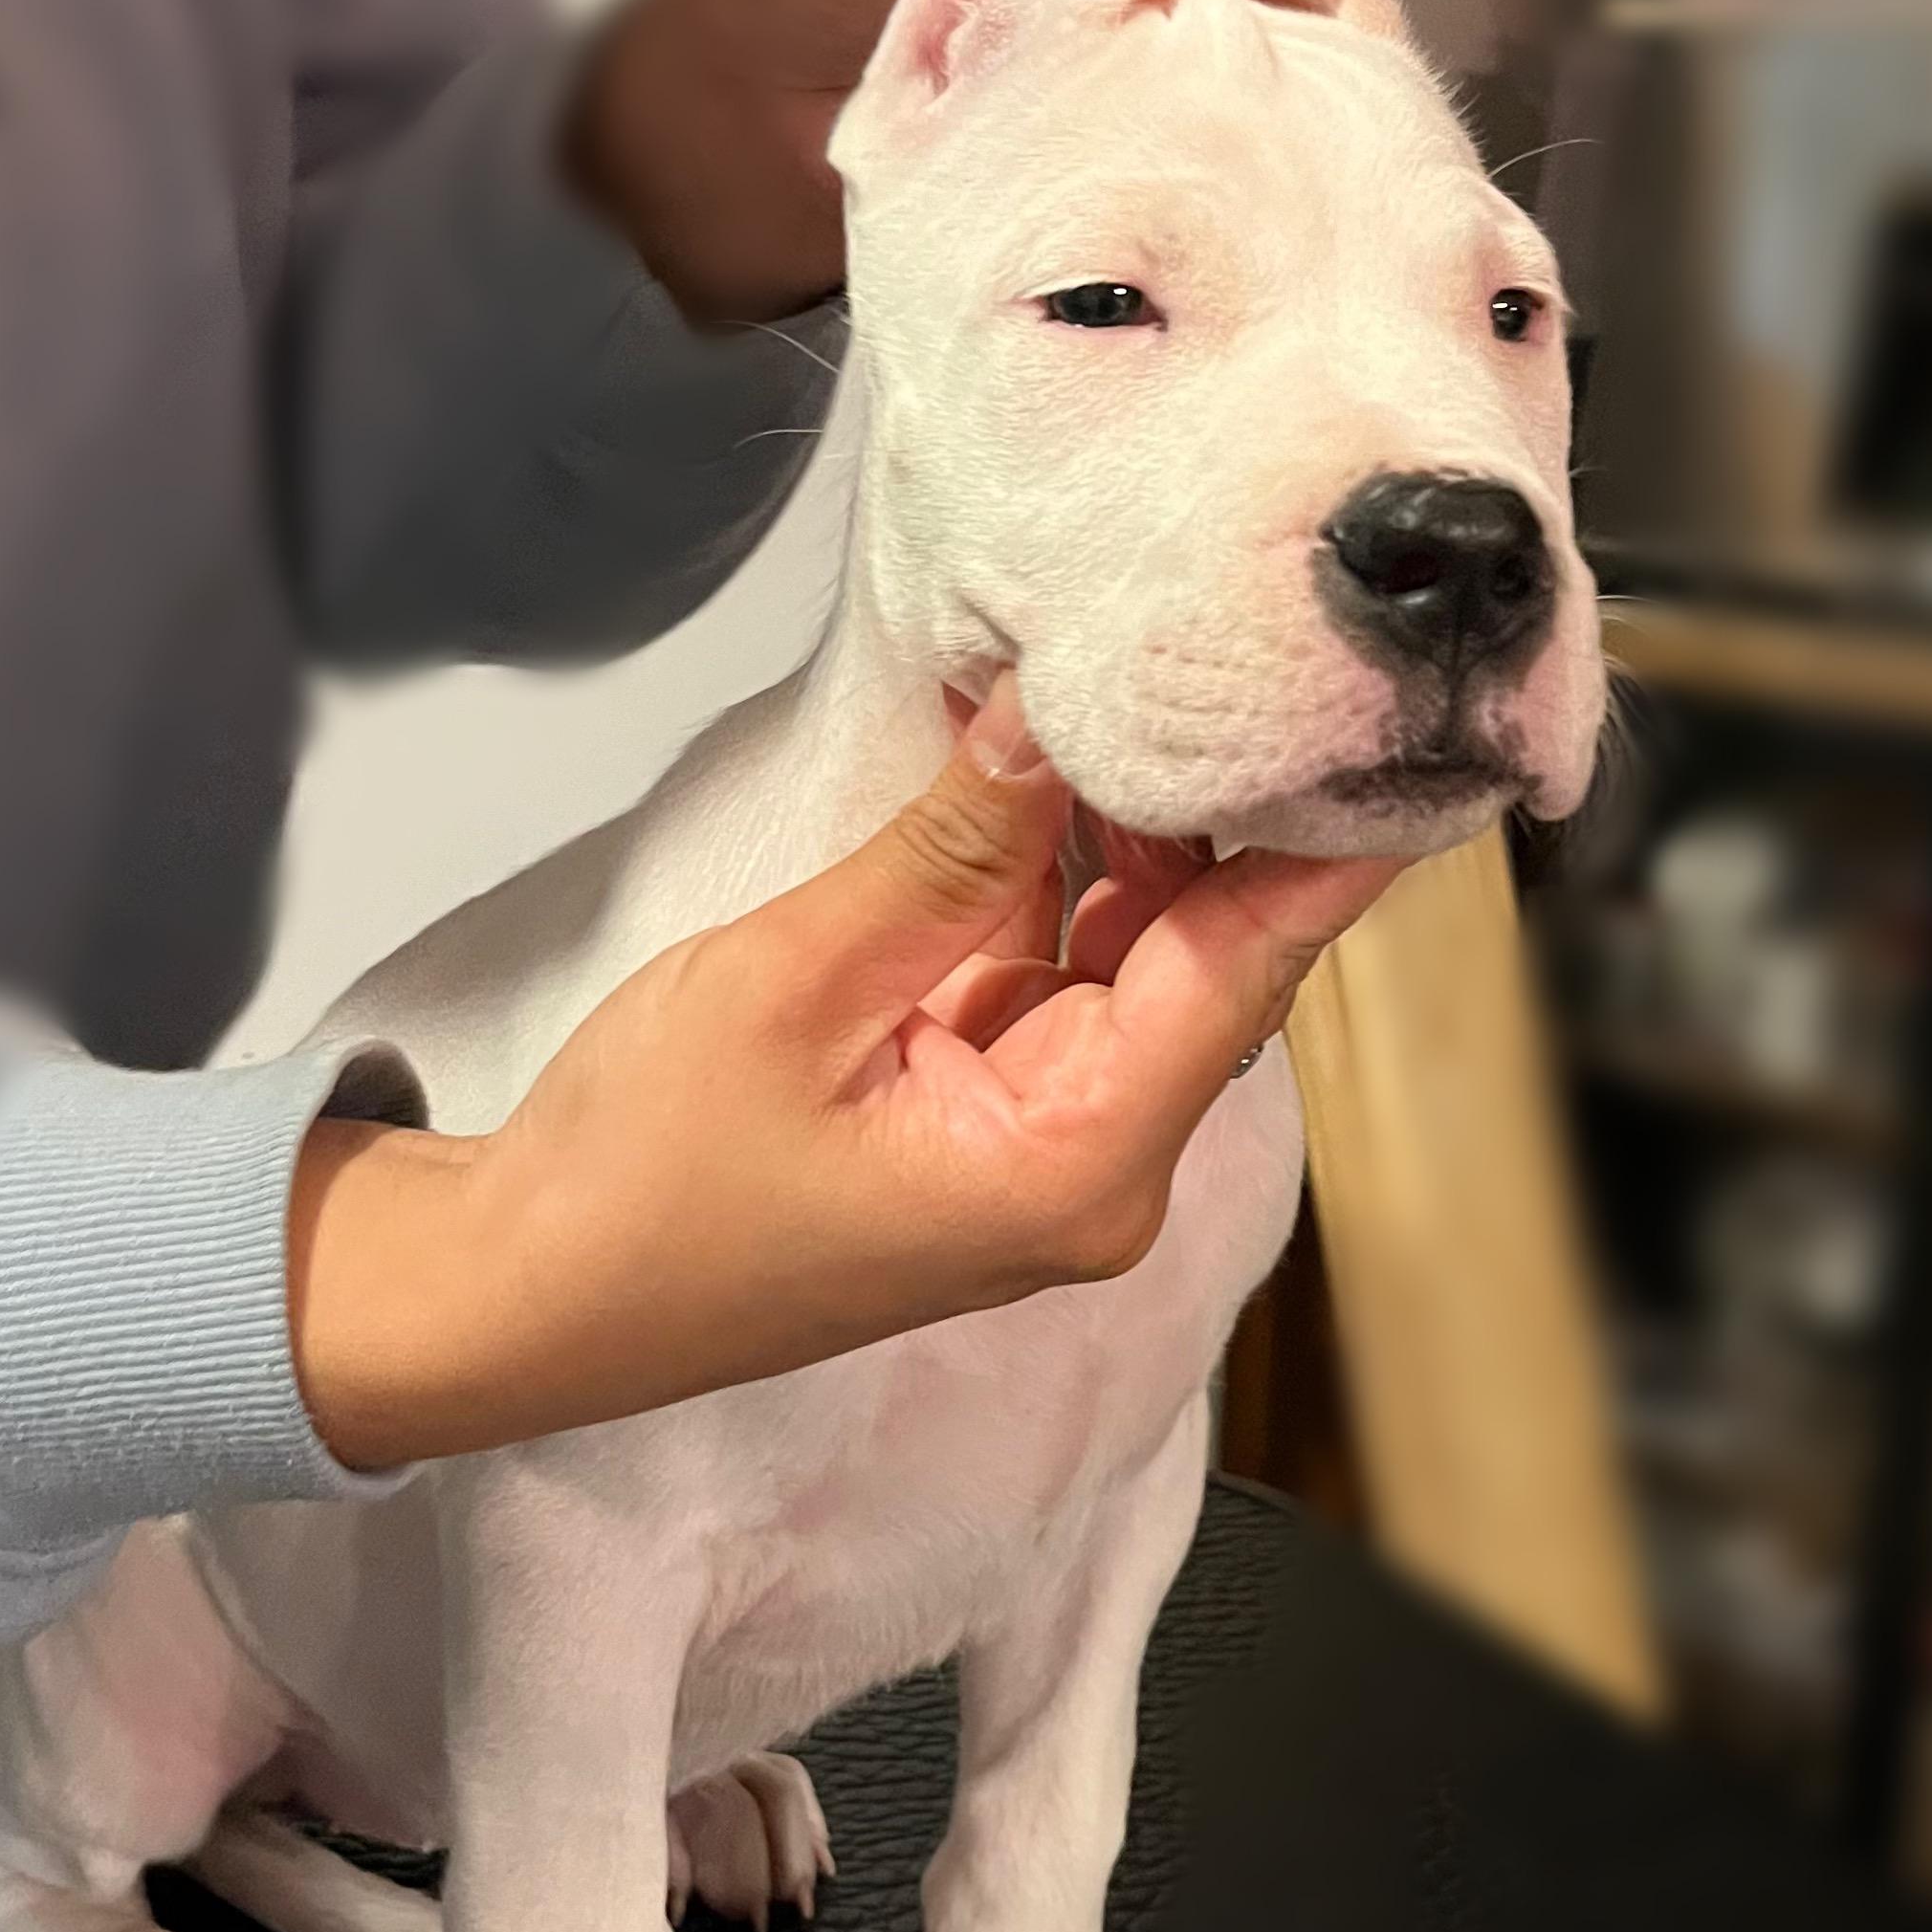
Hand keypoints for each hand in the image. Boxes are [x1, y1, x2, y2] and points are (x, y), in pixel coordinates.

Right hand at [289, 678, 1394, 1468]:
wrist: (530, 1295)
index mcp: (1073, 1166)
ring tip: (1137, 670)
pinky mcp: (990, 1124)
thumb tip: (1054, 714)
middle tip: (1246, 636)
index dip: (1325, 838)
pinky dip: (1057, 879)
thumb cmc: (644, 1178)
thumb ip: (948, 849)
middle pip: (1209, 961)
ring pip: (1138, 959)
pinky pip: (1060, 979)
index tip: (1400, 721)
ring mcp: (1044, 1151)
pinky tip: (1048, 767)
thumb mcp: (797, 983)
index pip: (1246, 972)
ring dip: (1131, 830)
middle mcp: (1093, 1173)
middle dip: (1222, 804)